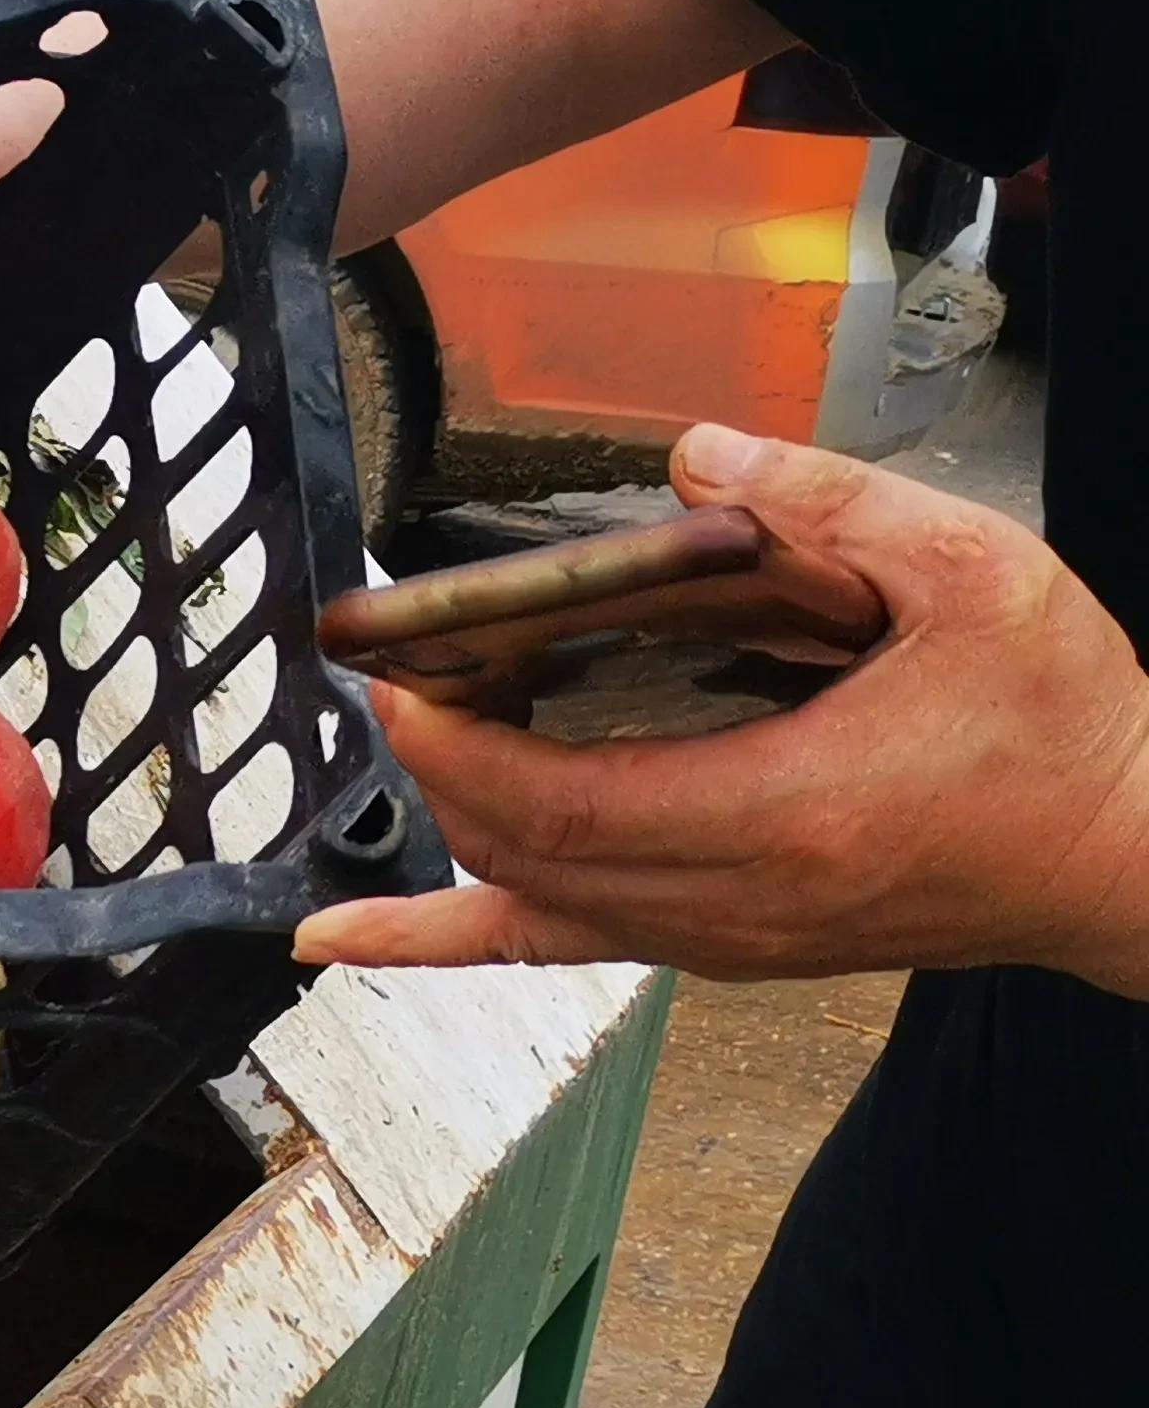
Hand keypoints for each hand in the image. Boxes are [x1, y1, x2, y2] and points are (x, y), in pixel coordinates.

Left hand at [296, 425, 1148, 998]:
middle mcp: (733, 901)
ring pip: (527, 900)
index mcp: (786, 813)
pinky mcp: (716, 947)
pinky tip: (337, 941)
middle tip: (401, 673)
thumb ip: (833, 508)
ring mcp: (717, 939)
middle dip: (441, 766)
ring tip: (411, 732)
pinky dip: (438, 942)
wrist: (1122, 852)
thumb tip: (696, 460)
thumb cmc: (1061, 721)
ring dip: (453, 821)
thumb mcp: (978, 574)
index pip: (563, 804)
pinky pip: (552, 947)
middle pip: (523, 850)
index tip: (402, 679)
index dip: (460, 751)